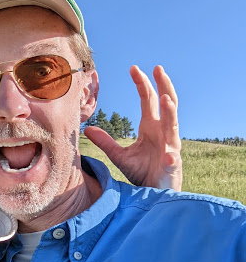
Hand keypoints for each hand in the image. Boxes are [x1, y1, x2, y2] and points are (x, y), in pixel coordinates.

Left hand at [84, 65, 181, 190]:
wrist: (153, 192)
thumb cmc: (141, 172)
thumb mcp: (119, 156)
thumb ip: (106, 142)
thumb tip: (88, 129)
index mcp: (151, 127)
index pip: (148, 100)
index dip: (142, 84)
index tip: (134, 68)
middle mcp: (163, 133)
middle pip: (167, 104)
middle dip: (163, 86)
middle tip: (157, 68)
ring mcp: (170, 147)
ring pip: (173, 126)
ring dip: (170, 112)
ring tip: (166, 97)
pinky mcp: (172, 166)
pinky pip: (172, 160)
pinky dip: (171, 157)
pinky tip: (169, 155)